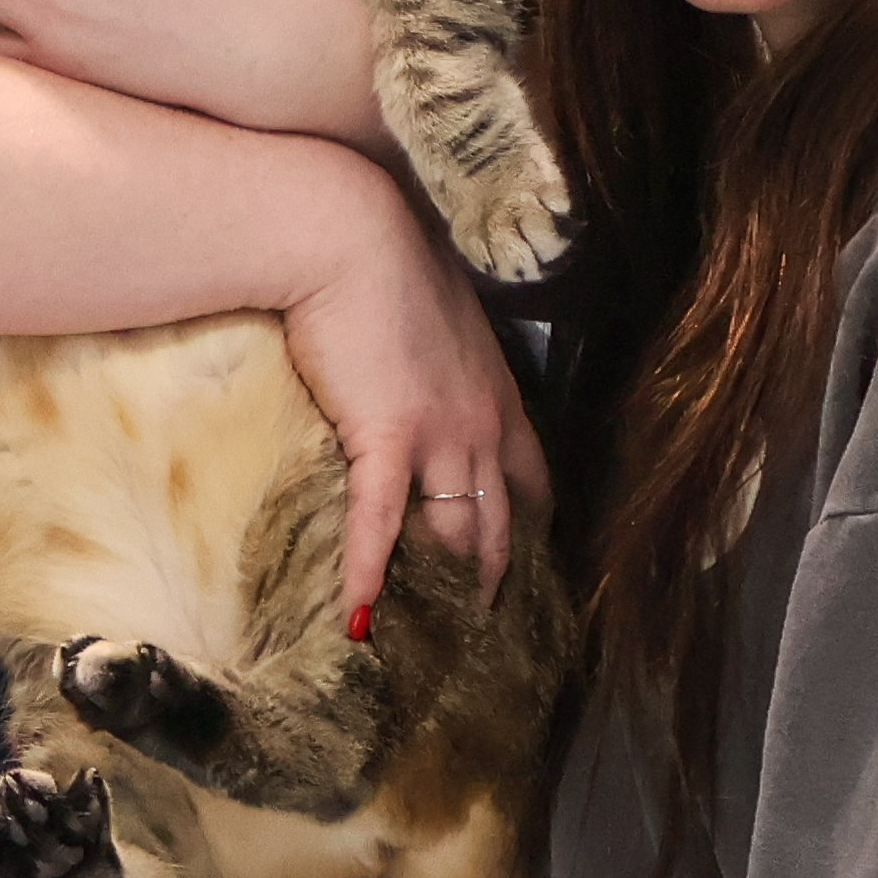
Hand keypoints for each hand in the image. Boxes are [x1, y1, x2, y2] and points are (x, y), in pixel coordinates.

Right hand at [273, 168, 548, 618]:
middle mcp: (486, 424)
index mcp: (499, 395)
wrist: (346, 234)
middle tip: (477, 633)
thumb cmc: (381, 261)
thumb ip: (436, 360)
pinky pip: (380, 523)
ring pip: (458, 534)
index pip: (531, 482)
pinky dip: (369, 575)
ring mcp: (443, 435)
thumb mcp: (432, 315)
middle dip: (495, 582)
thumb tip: (411, 379)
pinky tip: (358, 621)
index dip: (526, 531)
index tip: (514, 570)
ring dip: (444, 590)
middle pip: (502, 524)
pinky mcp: (388, 437)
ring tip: (424, 642)